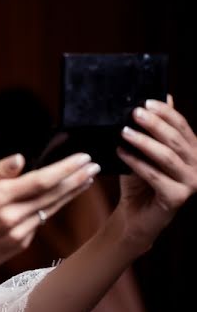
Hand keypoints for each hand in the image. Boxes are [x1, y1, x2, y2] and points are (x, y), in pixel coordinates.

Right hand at [0, 152, 98, 276]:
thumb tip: (21, 159)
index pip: (41, 180)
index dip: (65, 168)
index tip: (82, 158)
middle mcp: (11, 216)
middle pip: (53, 194)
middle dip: (77, 179)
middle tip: (94, 166)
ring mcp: (18, 233)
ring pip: (51, 209)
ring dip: (70, 194)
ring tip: (85, 180)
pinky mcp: (20, 245)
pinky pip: (38, 222)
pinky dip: (48, 208)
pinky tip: (55, 199)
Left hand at [116, 94, 196, 251]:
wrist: (134, 213)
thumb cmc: (139, 179)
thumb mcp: (143, 151)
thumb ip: (152, 130)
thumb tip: (158, 99)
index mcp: (192, 150)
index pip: (182, 126)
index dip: (166, 112)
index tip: (146, 102)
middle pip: (176, 140)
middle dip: (154, 124)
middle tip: (134, 113)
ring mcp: (190, 183)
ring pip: (167, 157)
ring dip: (144, 142)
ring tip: (124, 132)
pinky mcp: (177, 197)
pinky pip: (155, 176)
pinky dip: (137, 163)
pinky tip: (121, 153)